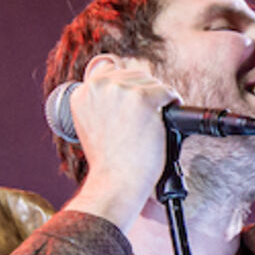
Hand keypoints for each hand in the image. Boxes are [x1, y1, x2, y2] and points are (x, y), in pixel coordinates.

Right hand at [62, 55, 180, 227]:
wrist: (115, 183)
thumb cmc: (110, 163)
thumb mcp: (93, 126)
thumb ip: (102, 103)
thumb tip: (125, 88)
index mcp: (82, 93)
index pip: (110, 70)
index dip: (126, 88)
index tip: (130, 107)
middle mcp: (98, 87)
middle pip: (134, 75)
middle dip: (144, 95)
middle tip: (142, 124)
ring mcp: (120, 91)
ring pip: (152, 83)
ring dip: (158, 102)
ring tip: (149, 127)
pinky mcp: (142, 99)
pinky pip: (167, 92)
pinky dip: (172, 104)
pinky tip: (164, 121)